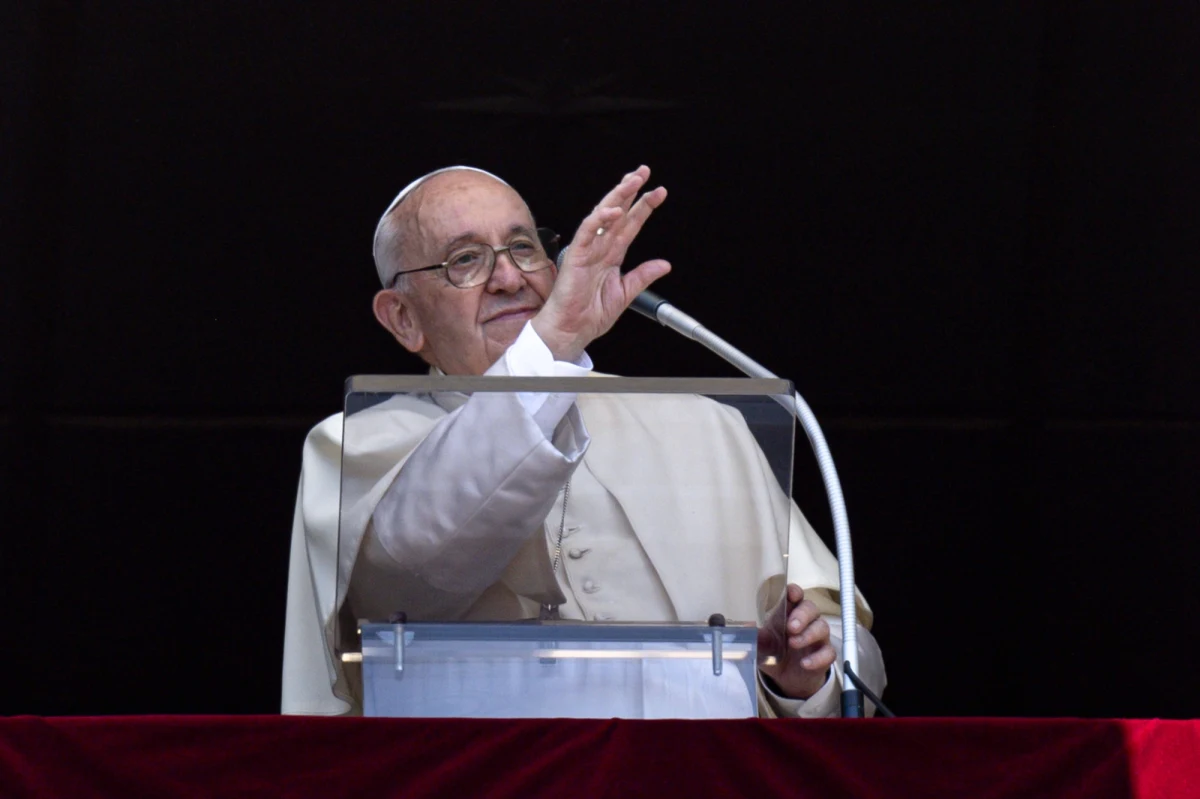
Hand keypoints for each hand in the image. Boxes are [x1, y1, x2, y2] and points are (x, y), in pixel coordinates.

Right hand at [532, 165, 669, 361]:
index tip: (659, 193)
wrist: (572, 330)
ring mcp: (587, 250)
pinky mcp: (575, 256)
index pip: (630, 225)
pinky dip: (599, 220)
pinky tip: (614, 211)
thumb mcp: (625, 293)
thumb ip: (643, 276)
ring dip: (618, 197)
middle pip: (618, 212)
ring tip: (633, 181)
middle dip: (631, 191)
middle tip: (644, 173)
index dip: (644, 207)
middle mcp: (599, 248)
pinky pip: (587, 232)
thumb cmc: (589, 314)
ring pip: (603, 215)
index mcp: (611, 255)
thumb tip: (664, 264)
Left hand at [757, 583, 836, 699]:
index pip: (795, 596)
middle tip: (791, 627)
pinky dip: (817, 658)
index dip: (794, 592)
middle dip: (802, 615)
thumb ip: (756, 637)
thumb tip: (747, 629)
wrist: (787, 679)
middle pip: (811, 608)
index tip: (792, 594)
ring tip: (793, 643)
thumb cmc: (776, 653)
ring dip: (809, 634)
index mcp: (788, 613)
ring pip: (822, 627)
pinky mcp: (825, 655)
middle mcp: (806, 622)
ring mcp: (817, 638)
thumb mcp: (762, 646)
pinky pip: (828, 652)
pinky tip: (804, 663)